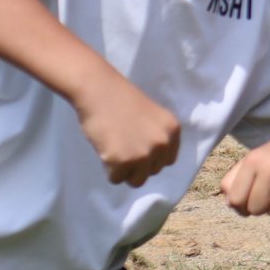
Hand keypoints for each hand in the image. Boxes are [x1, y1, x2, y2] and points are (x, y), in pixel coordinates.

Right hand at [70, 71, 180, 185]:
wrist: (97, 89)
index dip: (150, 156)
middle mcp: (162, 144)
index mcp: (172, 131)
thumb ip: (157, 137)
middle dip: (137, 164)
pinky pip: (116, 179)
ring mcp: (143, 154)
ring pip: (137, 180)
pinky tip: (105, 149)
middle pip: (152, 172)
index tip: (137, 144)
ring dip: (124, 170)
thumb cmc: (120, 99)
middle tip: (122, 144)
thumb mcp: (152, 117)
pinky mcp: (122, 161)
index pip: (167, 161)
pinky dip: (108, 169)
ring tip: (114, 149)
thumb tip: (153, 163)